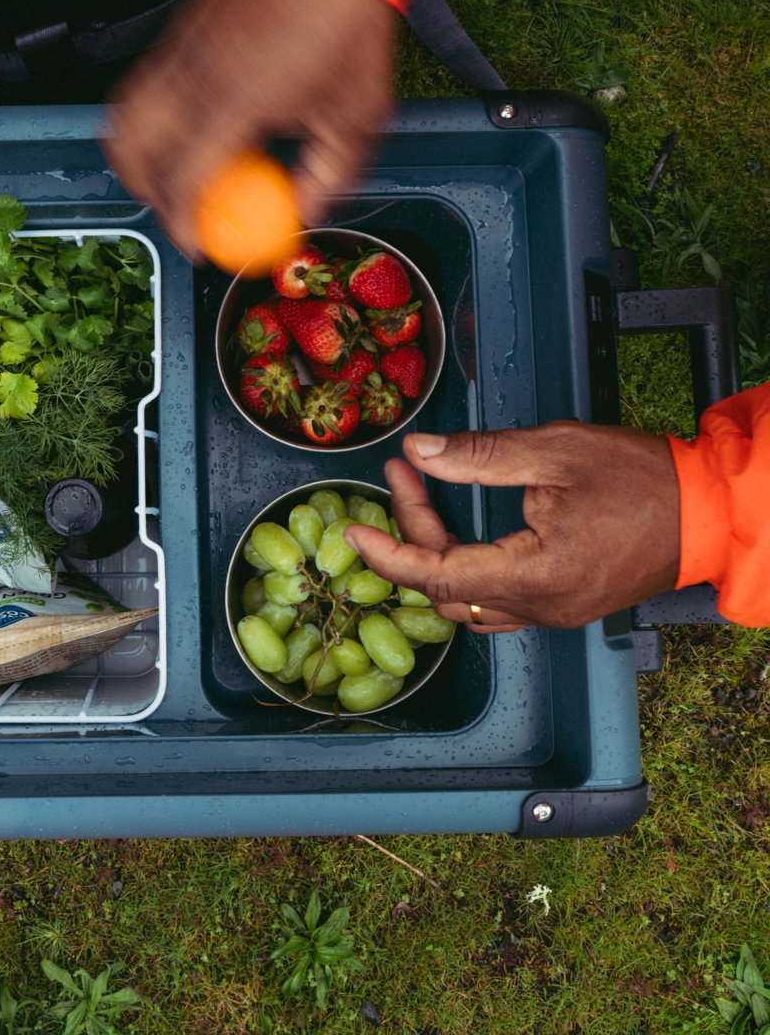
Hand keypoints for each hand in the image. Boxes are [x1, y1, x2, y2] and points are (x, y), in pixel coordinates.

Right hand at [103, 0, 396, 261]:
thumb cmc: (351, 20)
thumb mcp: (357, 116)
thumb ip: (329, 176)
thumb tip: (305, 212)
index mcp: (232, 103)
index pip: (180, 181)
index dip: (181, 224)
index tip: (196, 245)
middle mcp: (192, 75)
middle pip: (129, 150)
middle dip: (145, 191)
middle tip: (178, 210)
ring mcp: (179, 47)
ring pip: (122, 114)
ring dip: (136, 154)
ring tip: (170, 171)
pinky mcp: (180, 28)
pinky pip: (141, 84)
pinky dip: (147, 117)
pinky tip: (186, 124)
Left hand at [343, 424, 681, 630]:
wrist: (711, 510)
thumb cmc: (643, 478)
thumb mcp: (554, 451)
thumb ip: (479, 456)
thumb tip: (419, 451)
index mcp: (535, 576)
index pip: (435, 576)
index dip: (386, 553)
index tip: (352, 528)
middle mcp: (540, 608)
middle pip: (445, 585)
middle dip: (412, 530)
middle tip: (404, 472)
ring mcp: (553, 613)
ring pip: (467, 599)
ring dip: (435, 552)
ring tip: (422, 494)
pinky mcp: (563, 605)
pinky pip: (496, 602)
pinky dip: (464, 569)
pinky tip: (457, 530)